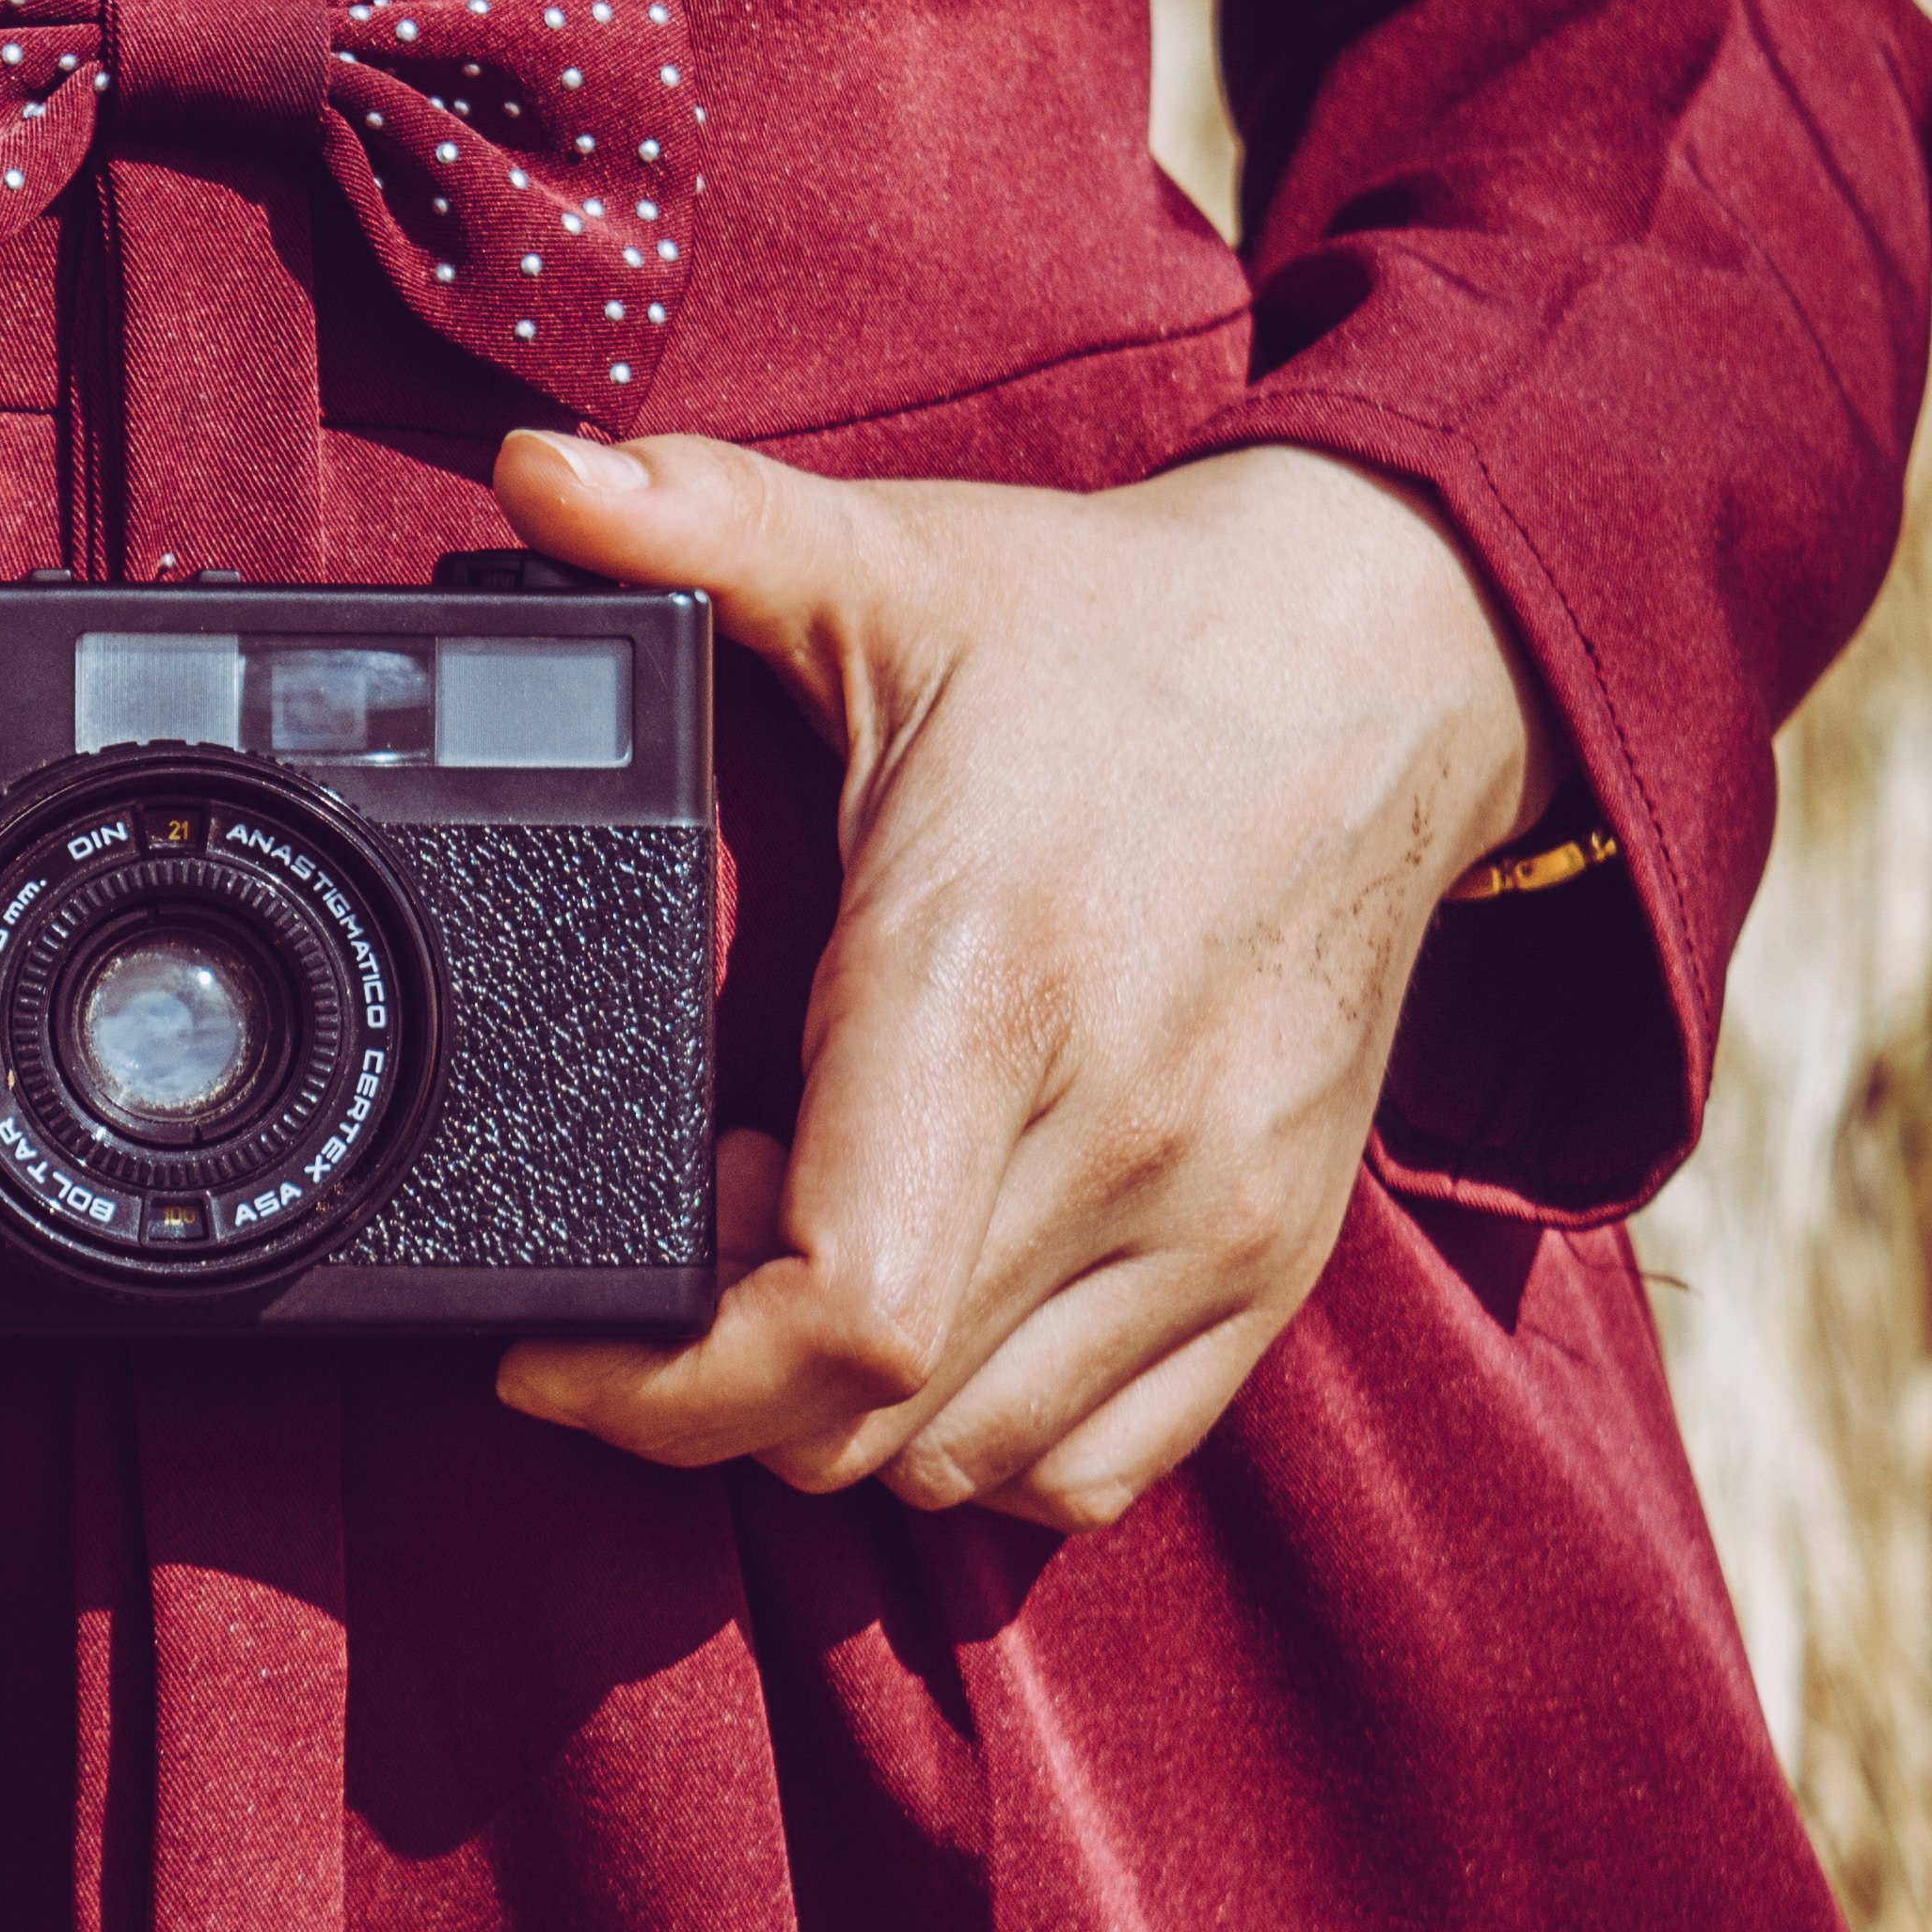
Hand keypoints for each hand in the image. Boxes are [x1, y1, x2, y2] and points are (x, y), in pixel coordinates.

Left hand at [489, 429, 1557, 1529]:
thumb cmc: (1120, 637)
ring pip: (969, 1464)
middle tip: (667, 1244)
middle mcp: (1116, 1135)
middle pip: (871, 1418)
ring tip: (787, 1258)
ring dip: (836, 1418)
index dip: (668, 1374)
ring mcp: (1212, 1219)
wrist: (1396, 662)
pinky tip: (918, 1312)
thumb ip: (698, 525)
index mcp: (991, 989)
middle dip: (710, 1390)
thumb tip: (535, 467)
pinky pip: (1097, 1462)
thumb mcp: (895, 565)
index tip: (563, 1335)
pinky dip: (976, 1442)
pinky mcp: (1271, 1259)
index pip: (838, 1313)